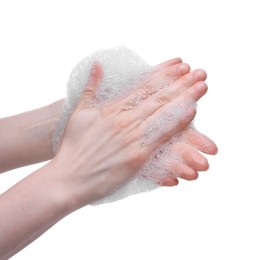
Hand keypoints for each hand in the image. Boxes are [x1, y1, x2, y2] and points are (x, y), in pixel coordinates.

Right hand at [51, 62, 207, 208]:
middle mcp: (123, 120)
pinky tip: (191, 112)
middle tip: (199, 73)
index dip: (163, 74)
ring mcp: (131, 138)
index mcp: (111, 109)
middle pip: (157, 97)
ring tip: (201, 86)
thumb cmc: (72, 147)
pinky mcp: (137, 156)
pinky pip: (161, 137)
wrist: (68, 178)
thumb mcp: (78, 113)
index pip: (143, 86)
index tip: (179, 65)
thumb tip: (98, 65)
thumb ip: (90, 88)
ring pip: (162, 113)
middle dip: (180, 84)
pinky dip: (177, 123)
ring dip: (184, 99)